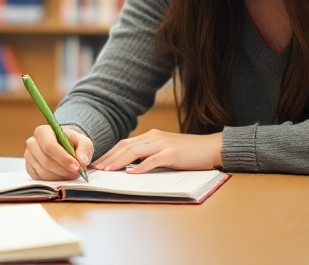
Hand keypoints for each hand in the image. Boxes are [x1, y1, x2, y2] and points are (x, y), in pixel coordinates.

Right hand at [23, 124, 94, 180]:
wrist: (64, 146)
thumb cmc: (71, 142)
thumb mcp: (83, 141)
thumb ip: (85, 149)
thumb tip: (82, 161)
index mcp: (43, 131)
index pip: (49, 146)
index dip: (63, 158)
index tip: (76, 166)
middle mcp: (32, 143)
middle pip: (45, 160)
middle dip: (62, 170)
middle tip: (76, 173)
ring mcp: (28, 156)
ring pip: (42, 171)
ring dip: (59, 176)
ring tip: (71, 174)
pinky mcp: (29, 168)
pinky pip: (39, 178)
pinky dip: (52, 180)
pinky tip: (62, 176)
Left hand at [91, 129, 222, 172]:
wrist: (212, 148)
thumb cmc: (189, 153)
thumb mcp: (165, 152)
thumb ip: (149, 156)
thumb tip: (130, 167)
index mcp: (151, 136)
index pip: (124, 144)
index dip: (109, 153)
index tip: (98, 163)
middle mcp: (154, 137)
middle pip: (125, 146)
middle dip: (108, 158)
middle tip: (96, 168)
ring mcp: (163, 144)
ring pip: (134, 151)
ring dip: (118, 161)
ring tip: (107, 170)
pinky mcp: (173, 153)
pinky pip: (153, 159)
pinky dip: (141, 166)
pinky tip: (131, 173)